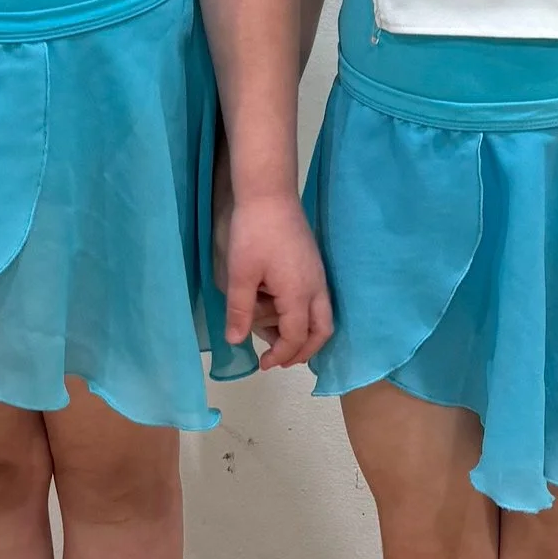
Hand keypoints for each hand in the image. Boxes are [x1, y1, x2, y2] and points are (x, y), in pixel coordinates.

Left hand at [222, 192, 334, 371]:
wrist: (270, 194)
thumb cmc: (253, 233)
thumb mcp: (241, 274)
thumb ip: (239, 310)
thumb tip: (236, 341)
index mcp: (299, 294)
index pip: (295, 337)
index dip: (281, 355)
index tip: (263, 364)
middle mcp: (316, 288)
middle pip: (322, 331)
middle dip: (303, 351)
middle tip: (279, 360)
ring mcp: (318, 275)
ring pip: (322, 316)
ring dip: (302, 332)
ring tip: (273, 334)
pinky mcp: (314, 264)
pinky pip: (317, 300)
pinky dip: (304, 316)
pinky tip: (282, 310)